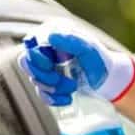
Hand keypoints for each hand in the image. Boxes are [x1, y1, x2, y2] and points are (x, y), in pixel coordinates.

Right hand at [18, 20, 134, 104]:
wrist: (107, 80)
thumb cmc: (100, 60)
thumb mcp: (88, 49)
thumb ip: (71, 41)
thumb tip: (50, 36)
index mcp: (54, 35)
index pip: (30, 44)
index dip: (35, 57)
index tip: (50, 65)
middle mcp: (47, 49)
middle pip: (27, 63)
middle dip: (43, 76)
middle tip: (58, 81)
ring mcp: (47, 67)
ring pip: (35, 80)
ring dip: (53, 88)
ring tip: (72, 87)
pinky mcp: (49, 83)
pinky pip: (41, 93)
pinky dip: (53, 99)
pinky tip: (68, 99)